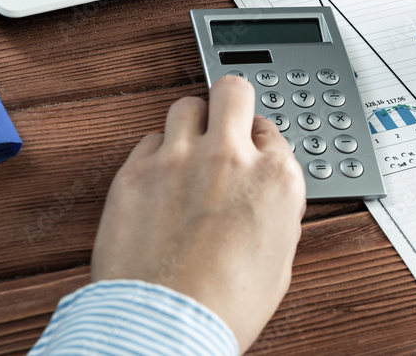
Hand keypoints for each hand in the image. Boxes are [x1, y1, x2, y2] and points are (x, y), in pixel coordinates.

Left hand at [91, 75, 305, 351]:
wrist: (167, 325)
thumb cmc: (224, 306)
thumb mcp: (279, 260)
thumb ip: (275, 213)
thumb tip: (266, 201)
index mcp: (275, 177)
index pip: (271, 129)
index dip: (259, 141)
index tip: (251, 151)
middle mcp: (229, 157)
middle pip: (232, 90)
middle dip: (230, 101)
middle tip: (224, 119)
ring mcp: (179, 159)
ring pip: (186, 105)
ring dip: (191, 123)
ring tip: (188, 147)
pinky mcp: (136, 171)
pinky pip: (148, 139)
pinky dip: (156, 152)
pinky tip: (160, 175)